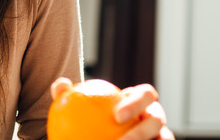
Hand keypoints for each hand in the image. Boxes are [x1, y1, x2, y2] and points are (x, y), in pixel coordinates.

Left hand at [50, 78, 174, 139]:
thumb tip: (60, 85)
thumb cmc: (87, 116)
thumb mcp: (77, 106)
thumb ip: (69, 95)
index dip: (137, 102)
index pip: (146, 95)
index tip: (117, 116)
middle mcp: (154, 119)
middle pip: (157, 120)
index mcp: (140, 101)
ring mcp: (158, 136)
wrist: (97, 131)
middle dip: (144, 130)